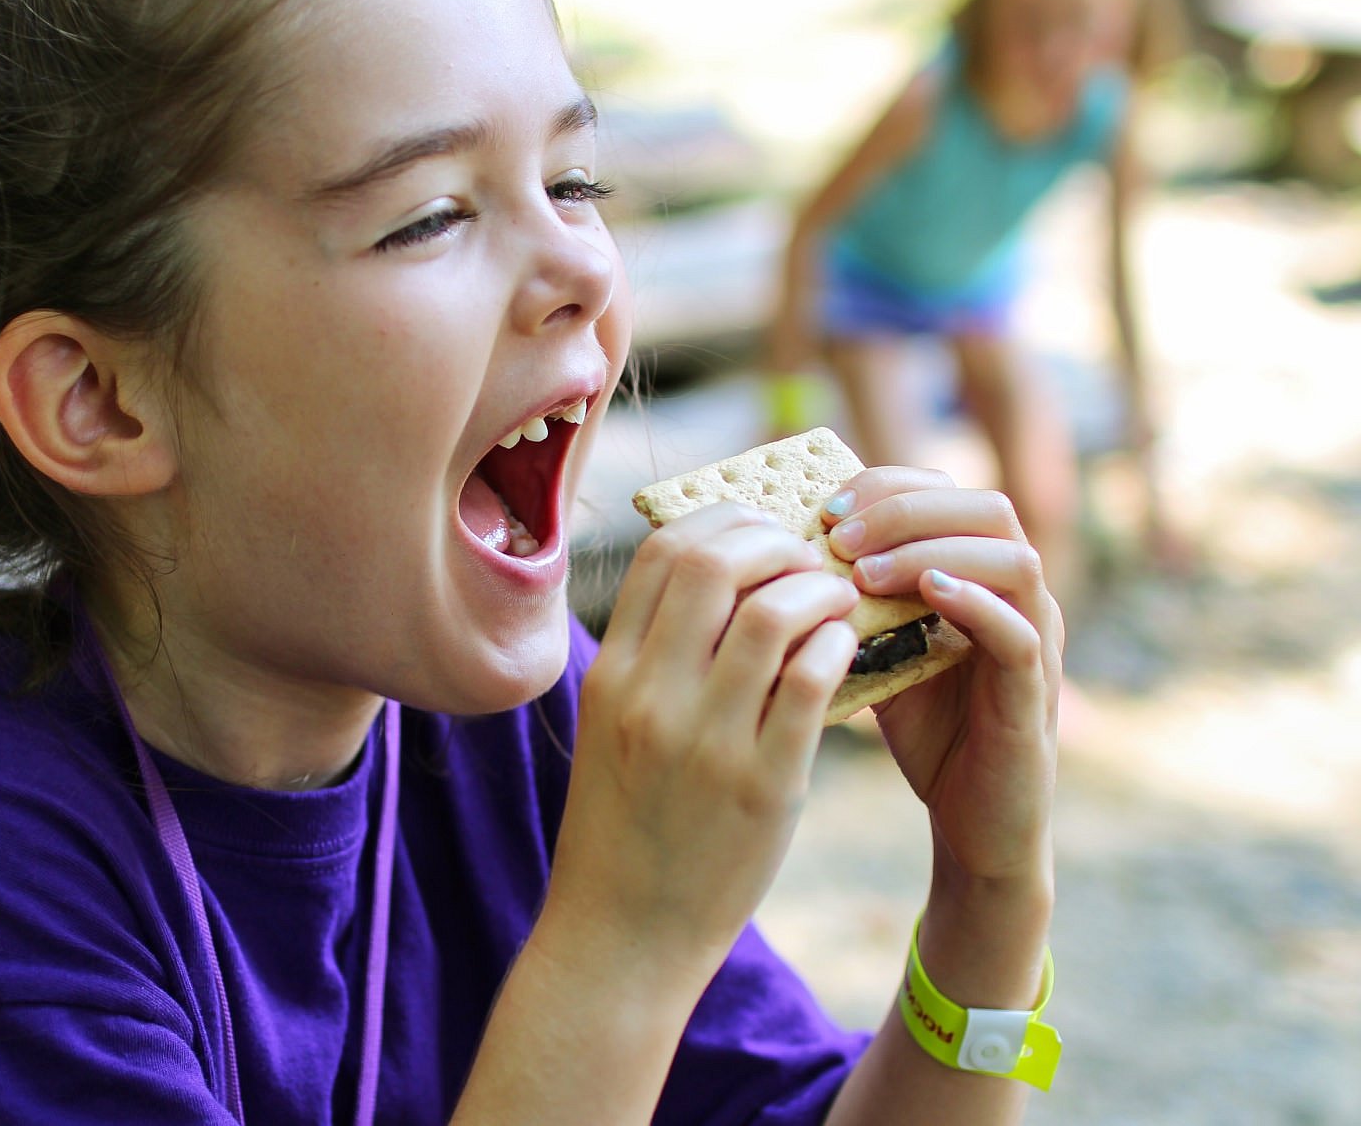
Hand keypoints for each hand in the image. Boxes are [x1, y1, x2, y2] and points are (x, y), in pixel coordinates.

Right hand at [546, 504, 858, 987]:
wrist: (624, 933)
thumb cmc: (625, 825)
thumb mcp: (613, 728)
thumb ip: (651, 659)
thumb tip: (714, 584)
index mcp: (610, 674)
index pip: (662, 552)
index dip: (721, 522)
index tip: (757, 533)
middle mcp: (649, 695)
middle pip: (714, 562)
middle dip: (774, 543)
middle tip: (807, 561)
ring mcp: (705, 739)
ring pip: (771, 613)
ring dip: (817, 591)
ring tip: (836, 603)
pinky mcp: (762, 784)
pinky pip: (809, 682)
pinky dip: (836, 647)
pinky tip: (844, 650)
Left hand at [822, 469, 1059, 890]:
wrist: (972, 822)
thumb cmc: (924, 731)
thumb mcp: (877, 651)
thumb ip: (849, 603)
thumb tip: (772, 557)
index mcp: (979, 575)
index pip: (947, 492)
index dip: (887, 486)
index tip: (823, 508)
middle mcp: (1016, 597)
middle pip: (986, 507)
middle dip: (906, 509)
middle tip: (838, 535)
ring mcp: (1035, 641)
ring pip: (1013, 559)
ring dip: (933, 551)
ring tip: (863, 570)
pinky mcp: (1034, 694)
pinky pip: (1020, 634)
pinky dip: (976, 605)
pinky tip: (924, 595)